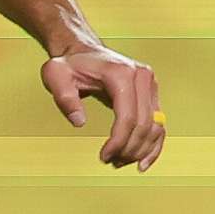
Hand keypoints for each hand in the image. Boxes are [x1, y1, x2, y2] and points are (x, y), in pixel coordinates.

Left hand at [43, 44, 164, 171]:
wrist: (83, 51)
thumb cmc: (70, 65)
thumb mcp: (56, 76)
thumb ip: (65, 98)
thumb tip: (79, 121)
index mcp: (121, 73)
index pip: (128, 116)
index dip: (118, 141)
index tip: (104, 157)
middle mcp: (141, 76)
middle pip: (144, 124)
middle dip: (128, 149)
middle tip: (111, 163)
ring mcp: (150, 84)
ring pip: (155, 126)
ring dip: (140, 150)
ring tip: (120, 162)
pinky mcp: (152, 93)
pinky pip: (158, 124)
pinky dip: (154, 144)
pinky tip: (142, 162)